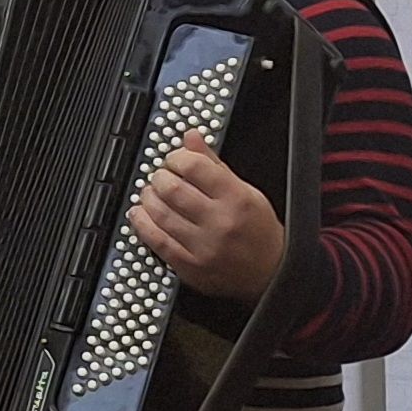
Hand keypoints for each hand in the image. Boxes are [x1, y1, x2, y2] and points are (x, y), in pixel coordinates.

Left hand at [129, 131, 283, 303]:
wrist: (271, 273)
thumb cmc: (258, 230)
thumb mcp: (246, 191)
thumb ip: (214, 164)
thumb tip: (191, 137)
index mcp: (237, 198)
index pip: (195, 167)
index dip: (177, 157)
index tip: (174, 159)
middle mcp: (220, 222)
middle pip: (172, 189)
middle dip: (159, 177)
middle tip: (160, 176)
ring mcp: (203, 246)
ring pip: (159, 213)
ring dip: (147, 197)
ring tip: (150, 192)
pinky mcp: (189, 266)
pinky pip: (155, 240)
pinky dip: (141, 222)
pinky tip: (140, 213)